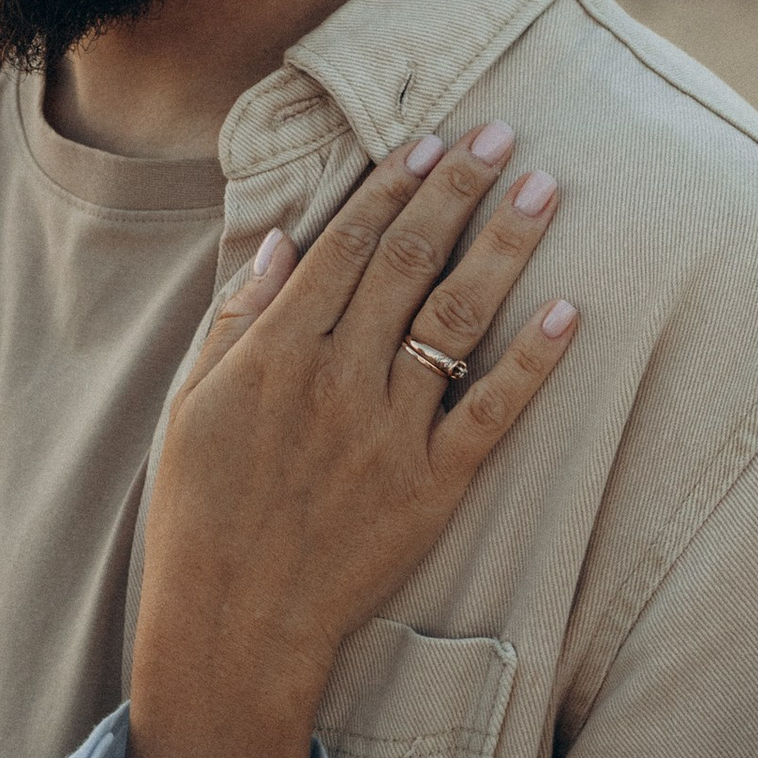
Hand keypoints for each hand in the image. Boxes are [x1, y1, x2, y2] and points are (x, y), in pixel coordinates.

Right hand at [128, 126, 577, 757]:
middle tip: (504, 133)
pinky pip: (493, 412)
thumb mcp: (188, 406)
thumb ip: (235, 321)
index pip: (348, 245)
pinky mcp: (432, 487)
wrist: (232, 623)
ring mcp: (390, 432)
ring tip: (544, 190)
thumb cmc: (198, 514)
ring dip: (505, 246)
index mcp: (276, 352)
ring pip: (458, 318)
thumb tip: (278, 243)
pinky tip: (569, 312)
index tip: (432, 139)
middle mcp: (338, 378)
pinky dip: (533, 361)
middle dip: (459, 189)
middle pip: (410, 262)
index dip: (394, 186)